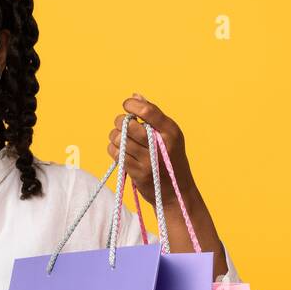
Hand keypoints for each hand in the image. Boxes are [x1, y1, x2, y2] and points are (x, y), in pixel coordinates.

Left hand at [107, 95, 227, 274]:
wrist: (176, 194)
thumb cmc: (170, 160)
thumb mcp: (169, 136)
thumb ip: (152, 116)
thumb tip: (135, 95)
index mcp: (171, 131)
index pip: (148, 111)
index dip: (132, 105)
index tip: (126, 104)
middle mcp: (161, 144)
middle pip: (129, 125)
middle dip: (119, 122)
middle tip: (121, 125)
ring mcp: (149, 160)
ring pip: (119, 139)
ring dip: (115, 137)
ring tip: (121, 140)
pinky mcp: (138, 173)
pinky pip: (117, 154)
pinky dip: (114, 151)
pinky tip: (120, 152)